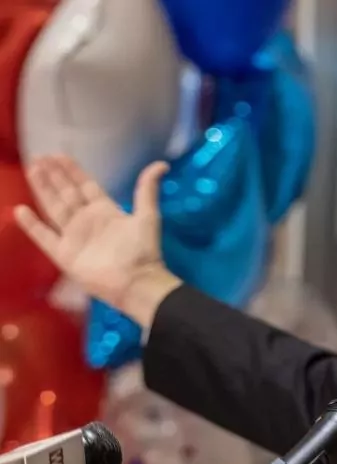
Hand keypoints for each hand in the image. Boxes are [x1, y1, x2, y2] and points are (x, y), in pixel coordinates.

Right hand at [14, 156, 180, 325]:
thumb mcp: (147, 214)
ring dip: (42, 190)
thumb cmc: (142, 249)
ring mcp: (74, 237)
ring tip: (31, 170)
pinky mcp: (64, 254)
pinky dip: (32, 225)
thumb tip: (162, 164)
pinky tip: (20, 210)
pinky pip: (44, 237)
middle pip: (66, 193)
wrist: (136, 281)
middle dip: (54, 176)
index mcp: (106, 211)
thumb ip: (148, 188)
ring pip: (53, 208)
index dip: (72, 171)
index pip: (85, 185)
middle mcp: (87, 221)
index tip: (58, 154)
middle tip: (39, 157)